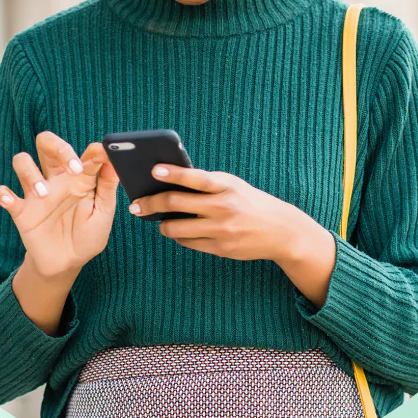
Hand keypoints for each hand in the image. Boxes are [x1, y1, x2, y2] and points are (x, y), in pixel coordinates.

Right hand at [0, 131, 118, 278]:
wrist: (67, 264)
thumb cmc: (88, 235)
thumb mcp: (103, 213)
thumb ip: (108, 187)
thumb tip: (114, 161)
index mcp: (79, 178)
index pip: (83, 154)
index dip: (93, 151)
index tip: (101, 155)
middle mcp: (56, 179)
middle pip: (46, 143)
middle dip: (56, 145)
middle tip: (71, 167)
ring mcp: (36, 193)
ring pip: (22, 160)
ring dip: (30, 172)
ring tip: (44, 194)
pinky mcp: (21, 211)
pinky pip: (3, 194)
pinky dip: (2, 194)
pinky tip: (10, 201)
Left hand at [128, 164, 330, 265]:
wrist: (280, 230)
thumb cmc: (249, 201)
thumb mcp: (233, 185)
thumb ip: (206, 183)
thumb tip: (170, 181)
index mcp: (226, 186)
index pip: (195, 177)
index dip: (173, 173)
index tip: (154, 170)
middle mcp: (223, 207)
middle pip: (176, 203)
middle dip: (150, 203)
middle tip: (137, 204)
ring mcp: (220, 230)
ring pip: (175, 228)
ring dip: (162, 224)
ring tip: (159, 220)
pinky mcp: (219, 248)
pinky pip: (187, 242)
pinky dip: (178, 236)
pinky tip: (178, 230)